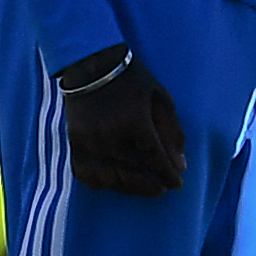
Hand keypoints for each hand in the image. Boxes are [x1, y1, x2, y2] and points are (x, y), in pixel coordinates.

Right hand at [58, 45, 187, 195]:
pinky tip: (115, 184)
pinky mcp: (74, 144)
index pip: (154, 158)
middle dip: (150, 186)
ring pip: (109, 178)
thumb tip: (181, 164)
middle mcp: (109, 136)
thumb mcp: (160, 98)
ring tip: (143, 188)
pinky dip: (102, 183)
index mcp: (134, 121)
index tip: (178, 184)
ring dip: (128, 188)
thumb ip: (172, 132)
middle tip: (162, 190)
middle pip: (132, 173)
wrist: (93, 66)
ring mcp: (88, 142)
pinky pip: (86, 175)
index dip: (167, 174)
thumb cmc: (133, 80)